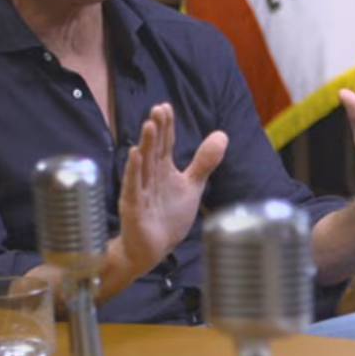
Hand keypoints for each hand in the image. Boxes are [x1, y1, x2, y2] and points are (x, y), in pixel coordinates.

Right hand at [116, 103, 226, 274]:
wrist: (154, 248)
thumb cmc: (168, 216)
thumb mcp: (192, 185)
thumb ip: (204, 161)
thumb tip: (222, 134)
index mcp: (163, 170)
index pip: (165, 144)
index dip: (166, 126)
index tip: (165, 107)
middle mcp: (150, 177)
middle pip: (154, 149)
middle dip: (156, 130)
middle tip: (157, 109)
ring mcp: (140, 191)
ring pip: (143, 165)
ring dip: (145, 145)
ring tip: (148, 125)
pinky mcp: (133, 207)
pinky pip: (133, 187)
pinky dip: (134, 172)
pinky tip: (135, 156)